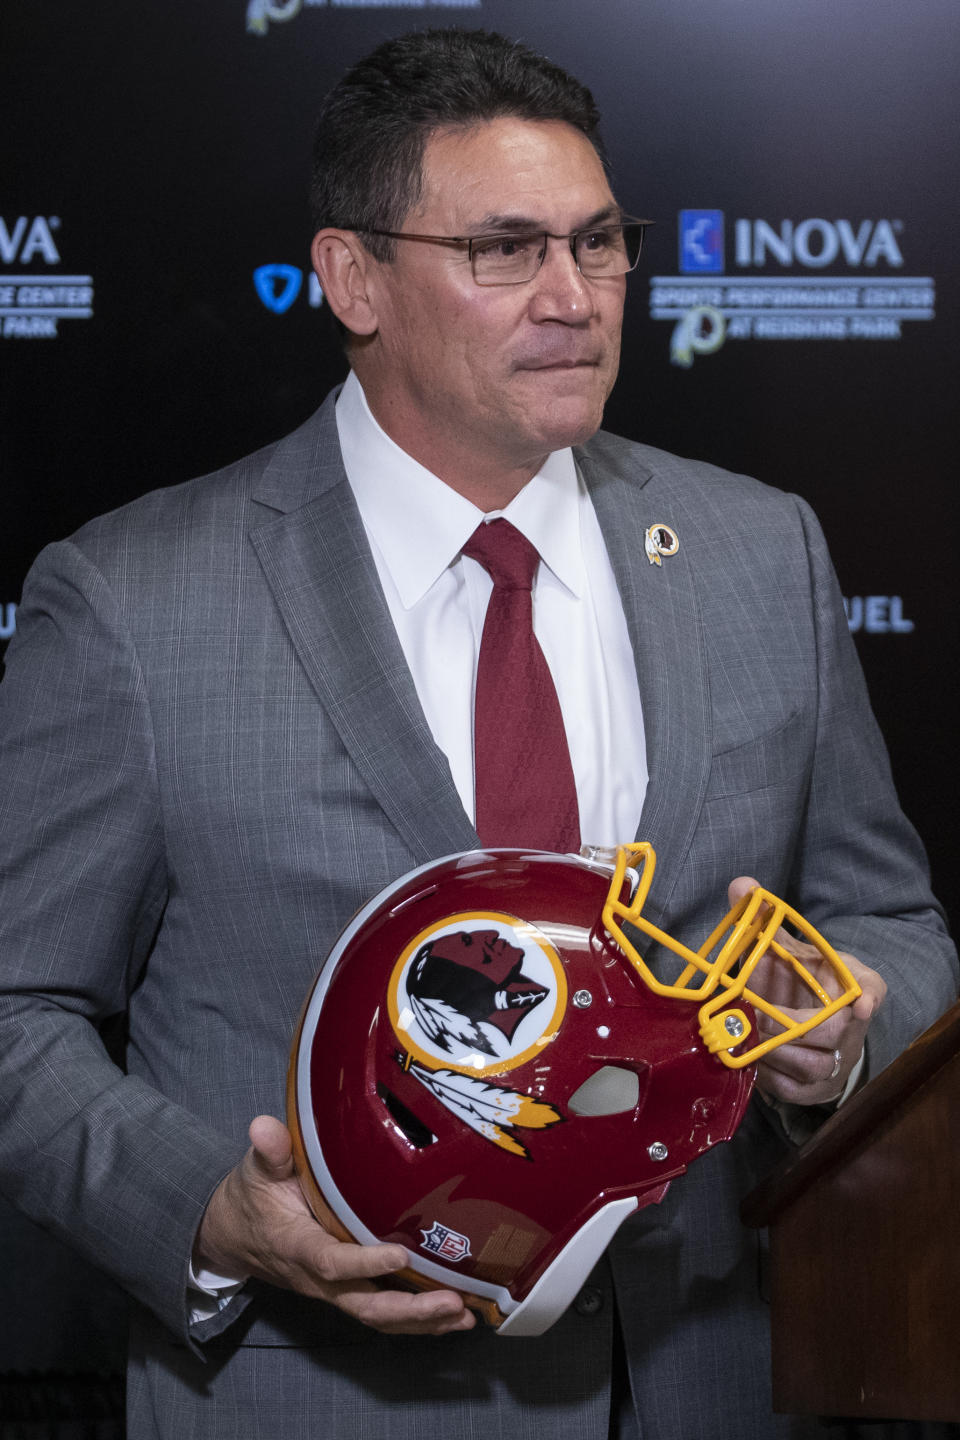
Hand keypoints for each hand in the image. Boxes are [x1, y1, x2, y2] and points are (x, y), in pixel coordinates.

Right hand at [194, 1114, 474, 1334]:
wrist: (234, 1237)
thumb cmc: (252, 1198)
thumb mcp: (256, 1170)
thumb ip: (269, 1152)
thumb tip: (264, 1126)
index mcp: (296, 1245)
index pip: (331, 1261)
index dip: (365, 1262)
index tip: (403, 1253)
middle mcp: (317, 1278)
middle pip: (364, 1303)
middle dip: (409, 1309)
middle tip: (453, 1301)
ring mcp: (333, 1291)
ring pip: (377, 1316)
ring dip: (421, 1321)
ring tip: (465, 1314)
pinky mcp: (347, 1292)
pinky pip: (382, 1315)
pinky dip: (418, 1322)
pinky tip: (453, 1317)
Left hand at [727, 878, 886, 1106]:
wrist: (808, 1023)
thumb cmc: (798, 980)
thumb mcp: (786, 949)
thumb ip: (764, 921)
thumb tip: (741, 886)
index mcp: (855, 986)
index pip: (872, 988)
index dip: (869, 997)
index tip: (862, 1004)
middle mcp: (854, 1028)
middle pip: (832, 1034)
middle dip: (789, 1026)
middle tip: (753, 1016)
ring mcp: (838, 1062)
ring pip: (812, 1066)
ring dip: (772, 1053)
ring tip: (741, 1037)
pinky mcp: (818, 1091)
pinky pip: (794, 1091)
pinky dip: (767, 1078)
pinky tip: (746, 1061)